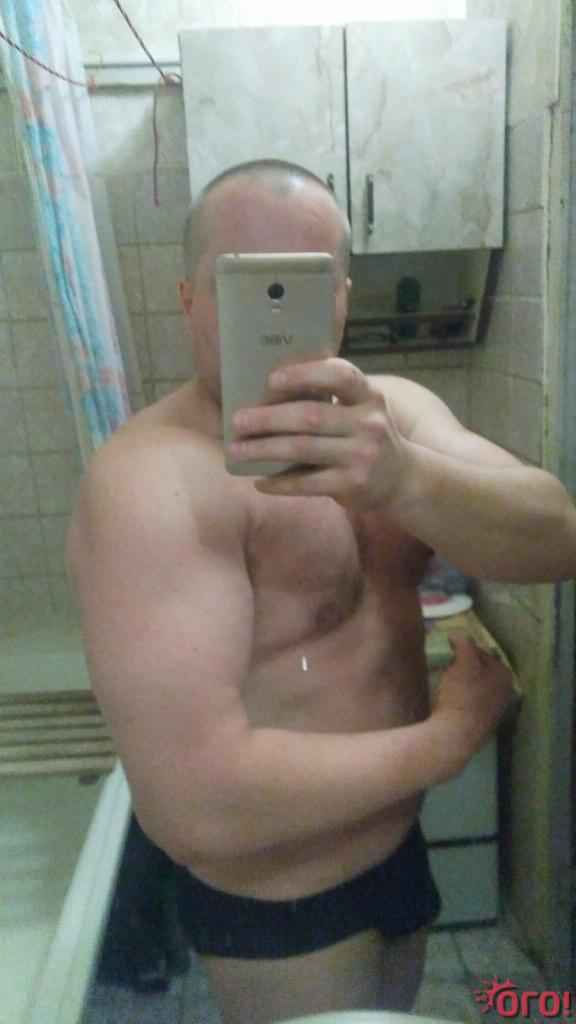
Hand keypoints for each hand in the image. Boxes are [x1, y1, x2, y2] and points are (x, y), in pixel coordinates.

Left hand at [228, 357, 408, 508]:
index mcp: (369, 396)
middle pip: (311, 415)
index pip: (340, 376)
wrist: (401, 479)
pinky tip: (259, 481)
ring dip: (264, 450)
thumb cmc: (364, 436)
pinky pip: (308, 483)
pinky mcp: (354, 485)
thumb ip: (328, 399)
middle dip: (269, 417)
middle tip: (237, 420)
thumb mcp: (359, 410)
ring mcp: (364, 456)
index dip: (305, 374)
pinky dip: (279, 482)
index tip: (271, 379)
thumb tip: (265, 394)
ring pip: (303, 449)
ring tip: (236, 451)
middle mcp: (370, 423)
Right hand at [433, 635, 517, 762]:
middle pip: (482, 672)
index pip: (482, 653)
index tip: (449, 651)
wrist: (456, 736)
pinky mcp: (485, 726)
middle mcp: (506, 692)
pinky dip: (465, 700)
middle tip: (448, 667)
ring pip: (479, 689)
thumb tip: (457, 636)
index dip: (464, 649)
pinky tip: (452, 702)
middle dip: (467, 667)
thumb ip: (464, 643)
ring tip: (448, 684)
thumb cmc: (462, 695)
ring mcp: (497, 711)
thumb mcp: (463, 661)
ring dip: (466, 684)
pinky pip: (474, 705)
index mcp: (504, 675)